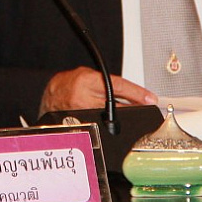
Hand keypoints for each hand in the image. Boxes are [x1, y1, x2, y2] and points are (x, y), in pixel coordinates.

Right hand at [38, 66, 156, 116]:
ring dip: (124, 117)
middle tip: (145, 107)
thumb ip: (108, 83)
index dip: (137, 93)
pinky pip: (102, 126)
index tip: (150, 98)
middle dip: (134, 107)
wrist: (51, 95)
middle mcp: (84, 97)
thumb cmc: (69, 83)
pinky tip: (115, 123)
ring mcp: (82, 113)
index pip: (118, 86)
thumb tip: (133, 94)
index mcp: (87, 80)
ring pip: (112, 118)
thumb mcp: (89, 75)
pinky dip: (111, 125)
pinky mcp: (81, 125)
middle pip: (119, 105)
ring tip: (129, 114)